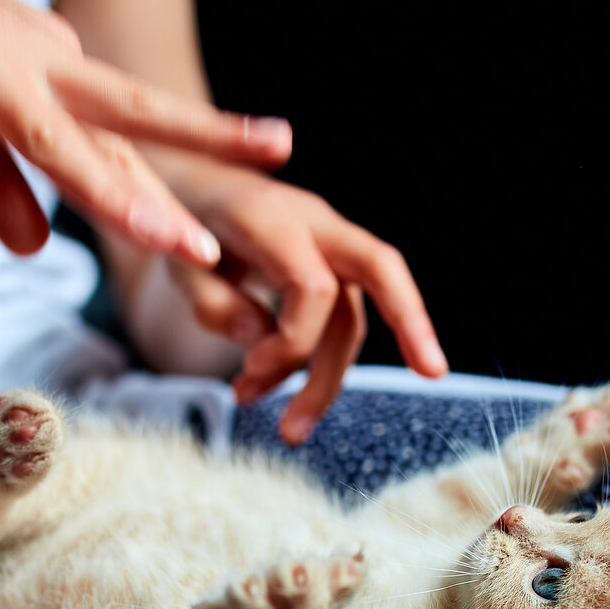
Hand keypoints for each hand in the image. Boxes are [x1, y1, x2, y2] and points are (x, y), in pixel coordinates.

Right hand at [0, 0, 290, 271]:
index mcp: (54, 65)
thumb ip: (1, 185)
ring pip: (55, 138)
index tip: (219, 237)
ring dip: (109, 190)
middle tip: (228, 228)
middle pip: (125, 123)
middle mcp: (32, 61)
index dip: (172, 185)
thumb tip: (30, 253)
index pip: (125, 137)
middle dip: (184, 172)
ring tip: (159, 240)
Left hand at [159, 165, 448, 444]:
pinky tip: (275, 394)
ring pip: (352, 315)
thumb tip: (264, 338)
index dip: (293, 343)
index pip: (314, 286)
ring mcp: (326, 241)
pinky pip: (338, 317)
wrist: (188, 178)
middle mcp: (312, 222)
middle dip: (413, 321)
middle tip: (434, 374)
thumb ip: (213, 302)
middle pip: (381, 270)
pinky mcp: (327, 264)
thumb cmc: (180, 224)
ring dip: (327, 378)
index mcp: (271, 219)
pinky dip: (312, 362)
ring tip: (288, 429)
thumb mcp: (175, 263)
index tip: (248, 374)